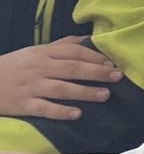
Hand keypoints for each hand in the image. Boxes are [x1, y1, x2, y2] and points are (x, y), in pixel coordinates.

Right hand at [0, 39, 121, 120]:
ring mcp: (31, 87)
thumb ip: (61, 46)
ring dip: (85, 92)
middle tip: (117, 77)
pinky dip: (61, 111)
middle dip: (97, 72)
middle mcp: (39, 68)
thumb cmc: (15, 65)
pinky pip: (44, 109)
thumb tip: (88, 40)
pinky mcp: (22, 105)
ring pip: (61, 89)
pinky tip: (77, 114)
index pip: (74, 52)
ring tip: (105, 95)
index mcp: (44, 53)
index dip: (95, 57)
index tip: (113, 62)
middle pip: (72, 69)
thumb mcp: (35, 51)